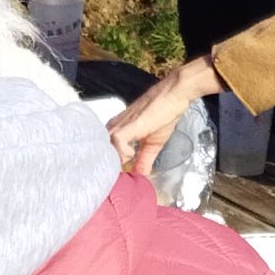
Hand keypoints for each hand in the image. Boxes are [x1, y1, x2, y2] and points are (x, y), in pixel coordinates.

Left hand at [108, 56, 219, 183]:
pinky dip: (121, 152)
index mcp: (117, 131)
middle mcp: (113, 128)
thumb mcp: (153, 144)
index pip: (103, 152)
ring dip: (113, 162)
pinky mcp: (128, 124)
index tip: (116, 179)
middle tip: (116, 179)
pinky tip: (132, 155)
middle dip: (107, 167)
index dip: (108, 166)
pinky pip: (116, 141)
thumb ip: (144, 161)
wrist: (174, 94)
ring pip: (105, 148)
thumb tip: (140, 179)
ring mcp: (119, 126)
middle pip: (100, 151)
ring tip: (124, 170)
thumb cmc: (163, 116)